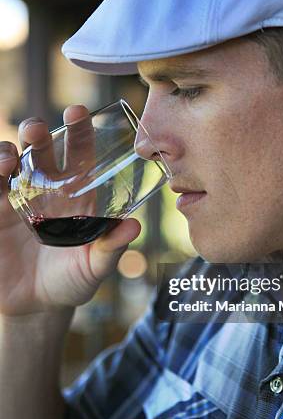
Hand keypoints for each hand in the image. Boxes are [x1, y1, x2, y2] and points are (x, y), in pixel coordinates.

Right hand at [0, 105, 140, 315]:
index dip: (79, 130)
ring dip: (4, 152)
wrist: (37, 307)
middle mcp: (46, 189)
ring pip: (7, 161)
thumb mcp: (94, 267)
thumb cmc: (73, 281)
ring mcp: (16, 199)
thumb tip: (134, 227)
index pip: (79, 152)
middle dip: (36, 132)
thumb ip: (111, 248)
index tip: (78, 111)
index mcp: (76, 194)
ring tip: (9, 160)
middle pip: (39, 148)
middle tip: (36, 130)